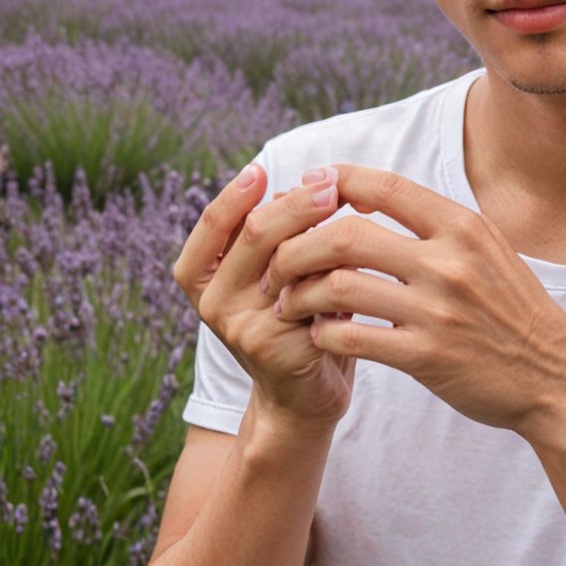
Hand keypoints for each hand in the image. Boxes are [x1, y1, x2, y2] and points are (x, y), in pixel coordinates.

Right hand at [172, 164, 355, 430]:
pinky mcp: (274, 348)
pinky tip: (363, 263)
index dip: (235, 194)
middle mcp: (213, 302)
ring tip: (354, 213)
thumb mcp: (275, 272)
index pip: (211, 225)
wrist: (302, 396)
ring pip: (285, 262)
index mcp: (202, 277)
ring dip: (323, 234)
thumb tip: (305, 183)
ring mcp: (242, 327)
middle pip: (253, 234)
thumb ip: (276, 235)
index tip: (261, 169)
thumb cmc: (294, 319)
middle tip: (333, 185)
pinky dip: (338, 276)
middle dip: (296, 203)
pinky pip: (311, 298)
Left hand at [264, 165, 565, 439]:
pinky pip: (354, 338)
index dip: (333, 183)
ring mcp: (438, 311)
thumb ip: (437, 224)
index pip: (383, 187)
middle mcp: (449, 262)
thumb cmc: (513, 311)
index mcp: (463, 227)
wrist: (554, 377)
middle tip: (279, 259)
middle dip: (299, 245)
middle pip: (347, 234)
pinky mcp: (427, 357)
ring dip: (301, 293)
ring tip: (289, 302)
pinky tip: (319, 334)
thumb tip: (371, 192)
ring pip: (341, 287)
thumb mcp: (488, 250)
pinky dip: (325, 334)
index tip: (305, 190)